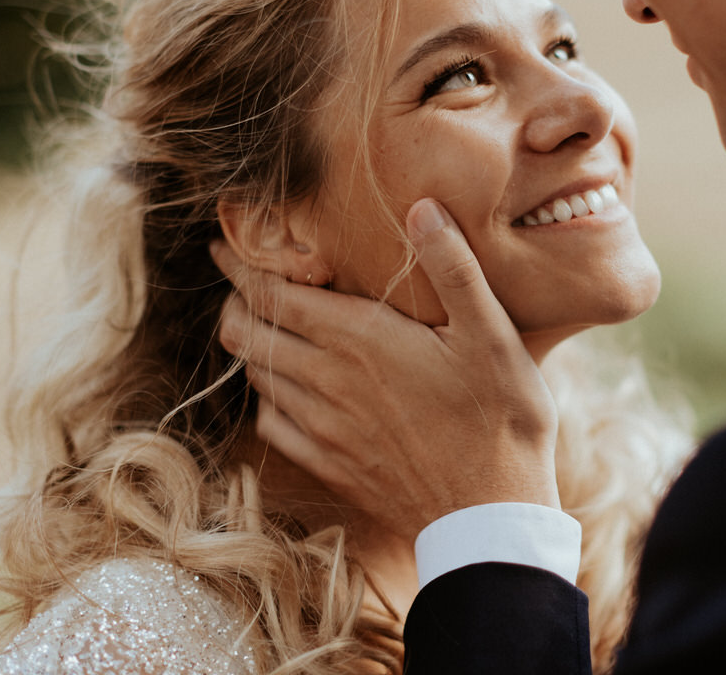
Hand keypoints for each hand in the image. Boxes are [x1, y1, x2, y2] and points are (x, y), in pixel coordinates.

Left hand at [210, 198, 559, 541]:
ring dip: (253, 345)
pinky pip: (272, 423)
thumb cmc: (501, 418)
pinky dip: (269, 396)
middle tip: (246, 280)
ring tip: (267, 324)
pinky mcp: (329, 464)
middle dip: (237, 299)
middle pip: (246, 332)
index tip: (225, 243)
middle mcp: (326, 381)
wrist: (490, 518)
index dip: (239, 265)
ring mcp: (322, 428)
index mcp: (358, 339)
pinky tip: (290, 388)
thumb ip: (452, 266)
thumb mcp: (491, 333)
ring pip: (257, 375)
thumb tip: (421, 206)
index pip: (271, 292)